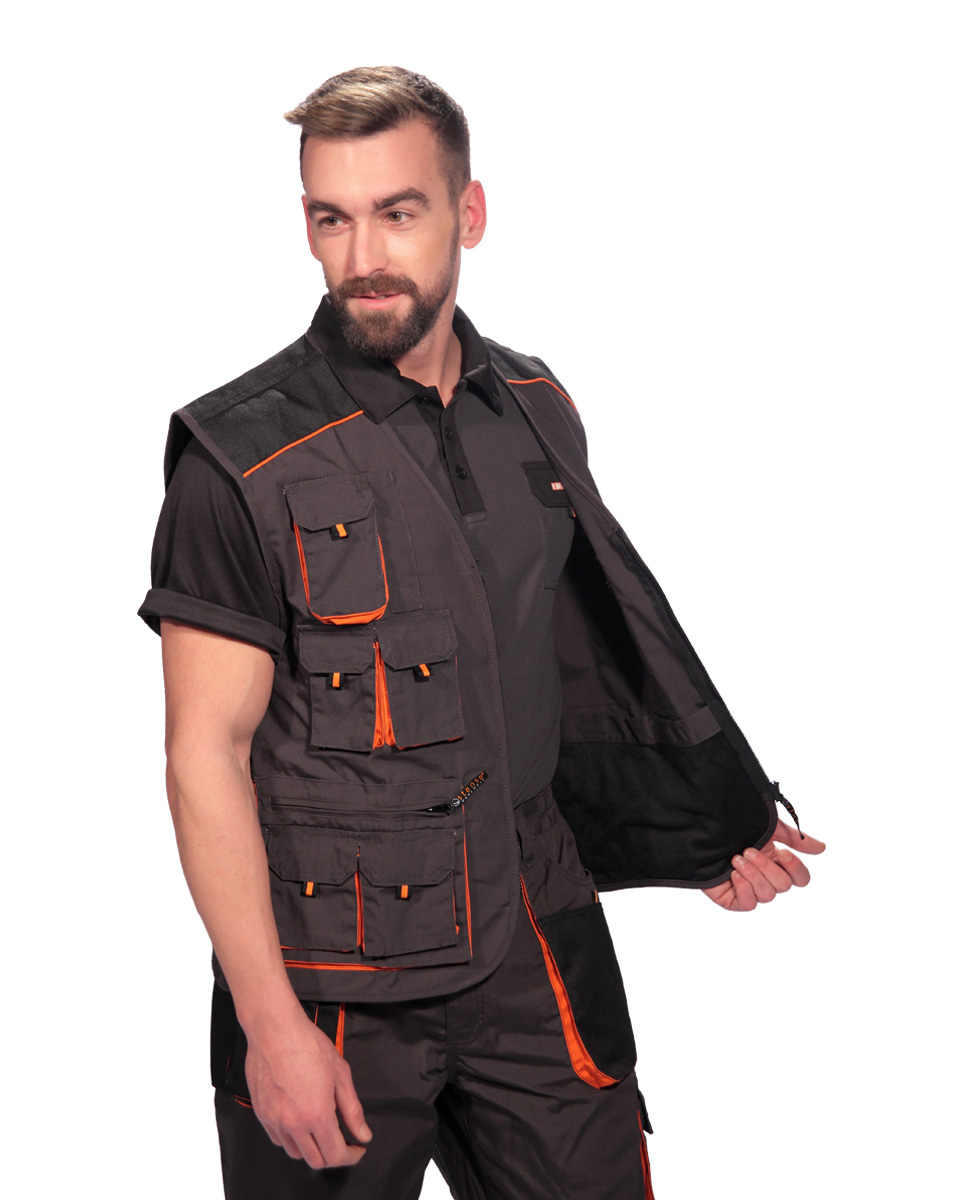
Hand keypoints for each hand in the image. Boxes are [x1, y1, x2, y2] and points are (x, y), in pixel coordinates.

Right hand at [244, 1007, 372, 1168]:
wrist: (275, 1030)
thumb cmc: (307, 1045)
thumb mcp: (340, 1074)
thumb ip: (353, 1109)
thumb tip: (363, 1134)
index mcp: (317, 1115)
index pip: (335, 1155)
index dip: (351, 1156)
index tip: (357, 1149)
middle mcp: (294, 1124)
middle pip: (315, 1161)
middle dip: (333, 1156)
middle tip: (343, 1141)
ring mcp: (274, 1121)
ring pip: (295, 1153)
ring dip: (312, 1148)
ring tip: (321, 1130)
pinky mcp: (261, 1114)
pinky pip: (278, 1139)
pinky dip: (292, 1139)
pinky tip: (300, 1123)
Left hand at [702, 819, 825, 911]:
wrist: (701, 825)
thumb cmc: (734, 823)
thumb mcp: (768, 826)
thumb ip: (795, 839)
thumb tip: (822, 848)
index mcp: (776, 861)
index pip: (800, 878)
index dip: (796, 869)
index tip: (783, 852)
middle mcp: (765, 877)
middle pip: (783, 886)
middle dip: (766, 867)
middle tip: (747, 850)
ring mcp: (748, 888)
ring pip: (767, 895)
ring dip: (753, 875)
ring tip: (736, 858)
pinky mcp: (732, 898)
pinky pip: (748, 904)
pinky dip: (744, 889)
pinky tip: (733, 874)